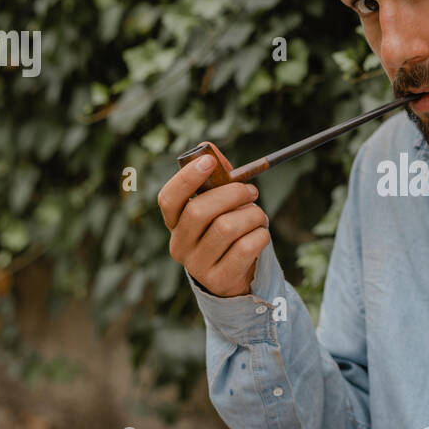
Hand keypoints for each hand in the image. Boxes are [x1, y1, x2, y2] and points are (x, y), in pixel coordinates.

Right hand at [157, 144, 269, 296]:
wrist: (236, 278)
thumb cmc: (227, 232)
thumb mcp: (220, 206)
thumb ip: (217, 179)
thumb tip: (209, 148)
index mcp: (174, 223)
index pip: (168, 199)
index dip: (187, 179)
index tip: (210, 162)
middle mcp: (179, 245)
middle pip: (200, 212)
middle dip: (232, 194)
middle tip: (252, 191)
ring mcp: (197, 266)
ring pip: (227, 228)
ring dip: (252, 215)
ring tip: (259, 217)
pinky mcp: (219, 280)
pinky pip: (245, 248)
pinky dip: (260, 235)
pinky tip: (260, 234)